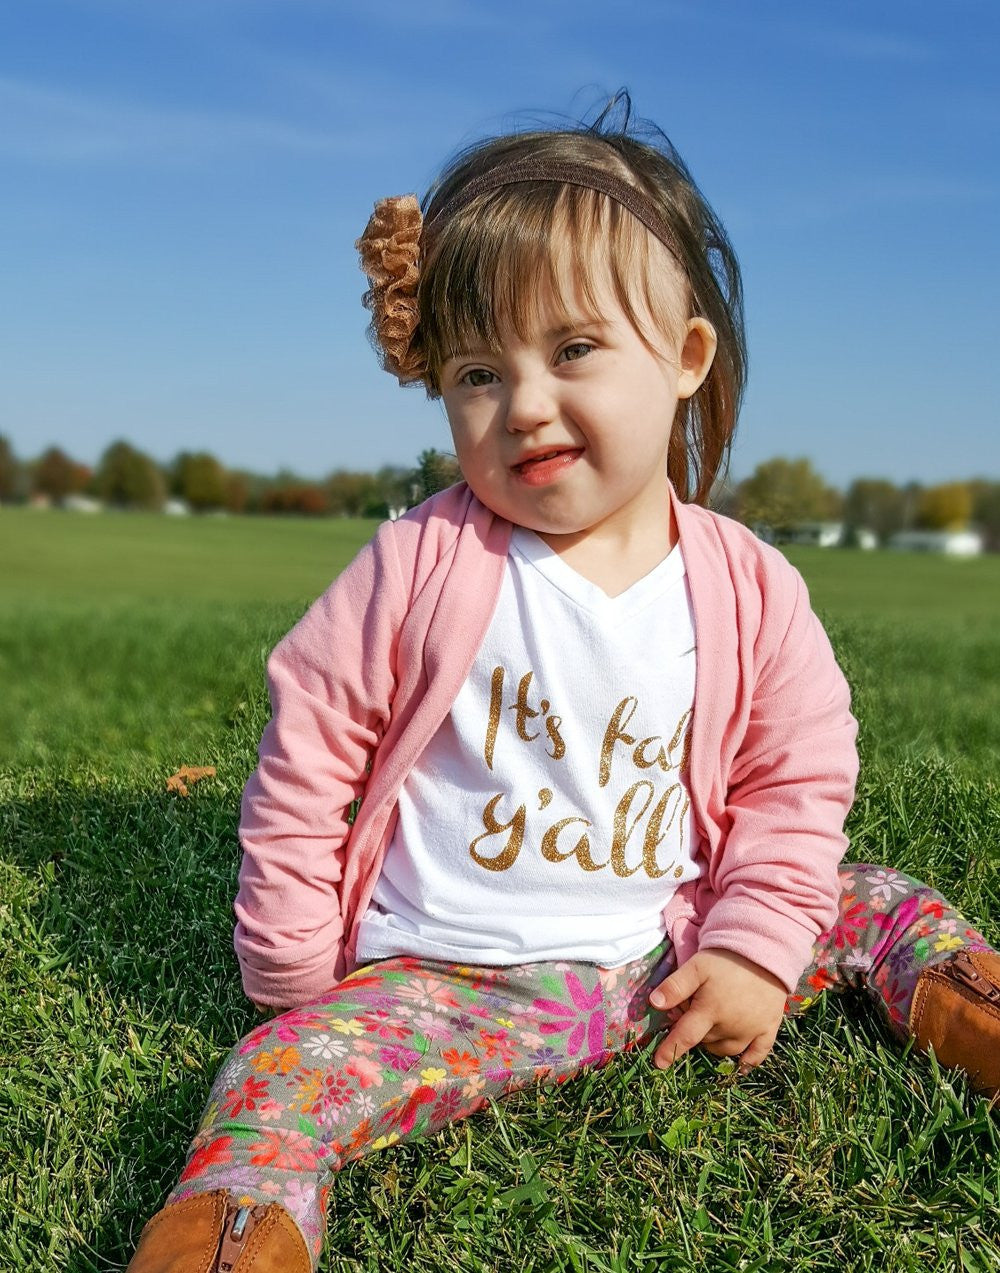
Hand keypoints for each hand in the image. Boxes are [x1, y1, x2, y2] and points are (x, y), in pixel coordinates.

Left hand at [648, 949, 787, 1070]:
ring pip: (726, 1050)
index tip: (659, 1064)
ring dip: (715, 1044)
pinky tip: (741, 1066)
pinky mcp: (768, 1029)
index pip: (685, 1037)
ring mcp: (752, 1030)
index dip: (670, 1050)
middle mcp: (731, 1026)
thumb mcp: (696, 967)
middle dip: (695, 1031)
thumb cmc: (726, 959)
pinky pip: (758, 1054)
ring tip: (712, 1025)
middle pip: (705, 1040)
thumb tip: (654, 1003)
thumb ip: (675, 986)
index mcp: (710, 1011)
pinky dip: (748, 1062)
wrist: (766, 951)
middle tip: (696, 1010)